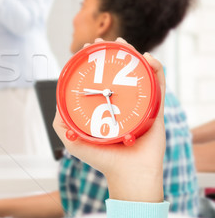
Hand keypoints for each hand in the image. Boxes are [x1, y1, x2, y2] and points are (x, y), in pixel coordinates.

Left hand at [53, 38, 165, 202]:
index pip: (101, 77)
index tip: (87, 48)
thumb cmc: (102, 159)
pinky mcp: (157, 109)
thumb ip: (61, 122)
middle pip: (120, 70)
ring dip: (133, 54)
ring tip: (123, 44)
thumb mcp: (72, 139)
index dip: (95, 61)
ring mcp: (141, 104)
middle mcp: (124, 102)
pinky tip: (148, 59)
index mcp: (107, 106)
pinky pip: (159, 85)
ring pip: (139, 73)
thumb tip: (57, 100)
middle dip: (112, 52)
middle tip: (102, 43)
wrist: (127, 175)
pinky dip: (156, 69)